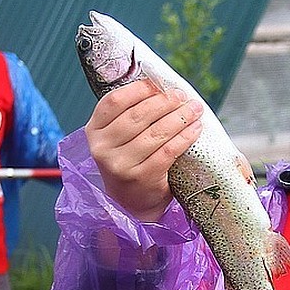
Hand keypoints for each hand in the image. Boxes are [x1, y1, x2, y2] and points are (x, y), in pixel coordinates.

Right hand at [84, 79, 203, 220]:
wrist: (129, 204)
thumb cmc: (128, 162)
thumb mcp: (117, 139)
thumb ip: (129, 115)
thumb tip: (162, 86)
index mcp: (94, 131)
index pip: (115, 101)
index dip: (139, 89)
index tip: (159, 85)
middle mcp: (103, 148)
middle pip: (138, 115)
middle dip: (165, 102)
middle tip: (182, 96)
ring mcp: (121, 165)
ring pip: (156, 132)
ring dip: (180, 117)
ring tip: (194, 110)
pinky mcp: (142, 178)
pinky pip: (168, 151)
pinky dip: (185, 137)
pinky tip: (195, 129)